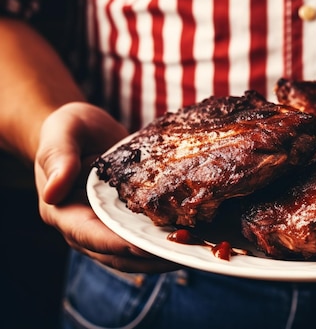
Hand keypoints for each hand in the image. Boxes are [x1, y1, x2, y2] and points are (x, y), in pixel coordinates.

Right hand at [35, 102, 178, 272]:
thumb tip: (52, 192)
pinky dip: (166, 240)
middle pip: (118, 255)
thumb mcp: (61, 133)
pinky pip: (146, 238)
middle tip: (183, 254)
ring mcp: (107, 227)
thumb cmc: (68, 128)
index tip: (146, 247)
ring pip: (135, 254)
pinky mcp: (126, 221)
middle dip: (150, 256)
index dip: (119, 245)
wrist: (83, 130)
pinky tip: (193, 236)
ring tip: (194, 250)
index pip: (92, 237)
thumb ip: (59, 158)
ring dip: (163, 254)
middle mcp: (85, 228)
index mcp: (63, 213)